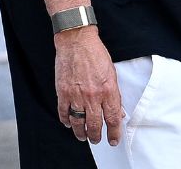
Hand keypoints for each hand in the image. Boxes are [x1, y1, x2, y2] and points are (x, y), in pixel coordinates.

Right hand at [55, 28, 122, 144]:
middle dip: (96, 136)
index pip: (113, 119)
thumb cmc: (95, 54)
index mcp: (108, 90)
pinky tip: (69, 123)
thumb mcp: (112, 73)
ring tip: (83, 136)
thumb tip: (118, 111)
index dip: (114, 133)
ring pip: (78, 123)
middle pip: (95, 125)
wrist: (77, 41)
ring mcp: (76, 95)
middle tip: (96, 140)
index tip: (114, 140)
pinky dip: (66, 121)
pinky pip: (64, 113)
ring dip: (81, 133)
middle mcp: (93, 95)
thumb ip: (114, 94)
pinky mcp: (63, 92)